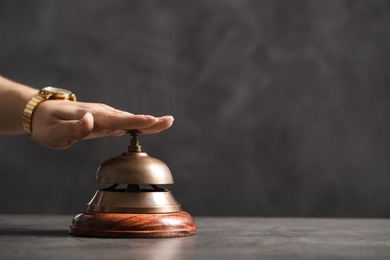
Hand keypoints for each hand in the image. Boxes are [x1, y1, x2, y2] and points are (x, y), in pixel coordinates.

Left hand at [31, 100, 173, 148]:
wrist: (41, 113)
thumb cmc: (46, 124)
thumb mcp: (53, 132)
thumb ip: (73, 129)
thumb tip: (91, 121)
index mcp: (92, 117)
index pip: (117, 120)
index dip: (135, 121)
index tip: (152, 120)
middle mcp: (101, 114)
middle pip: (128, 118)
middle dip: (150, 121)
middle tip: (169, 121)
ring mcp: (103, 115)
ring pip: (128, 119)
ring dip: (148, 122)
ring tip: (165, 123)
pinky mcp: (104, 119)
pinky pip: (123, 122)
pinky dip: (138, 123)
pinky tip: (149, 126)